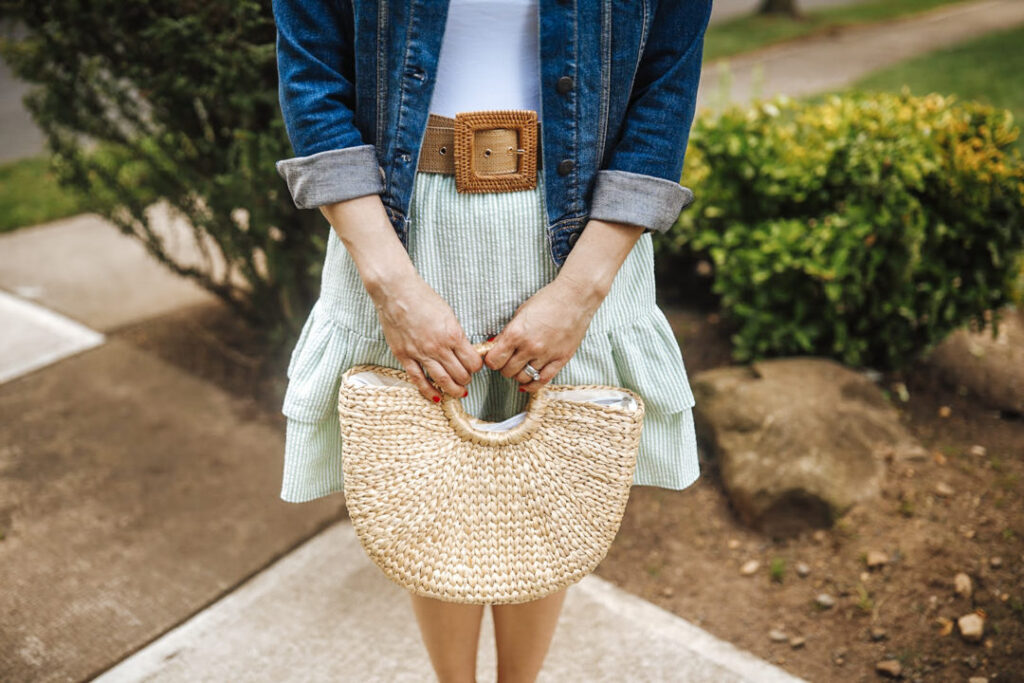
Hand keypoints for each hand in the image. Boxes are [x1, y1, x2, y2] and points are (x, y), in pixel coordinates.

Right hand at [319, 194, 481, 402]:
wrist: (396, 292)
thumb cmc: (423, 298)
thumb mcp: (448, 314)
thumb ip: (457, 334)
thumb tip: (466, 350)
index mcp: (452, 334)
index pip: (472, 362)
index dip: (477, 367)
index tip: (475, 367)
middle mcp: (438, 347)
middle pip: (460, 374)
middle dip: (467, 380)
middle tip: (467, 381)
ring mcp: (420, 353)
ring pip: (442, 381)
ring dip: (453, 390)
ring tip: (458, 392)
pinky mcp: (404, 356)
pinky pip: (418, 380)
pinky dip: (429, 391)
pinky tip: (436, 397)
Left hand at [483, 276, 605, 391]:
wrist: (575, 297)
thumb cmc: (547, 300)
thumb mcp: (521, 313)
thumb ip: (508, 332)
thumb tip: (494, 347)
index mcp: (516, 333)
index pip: (494, 360)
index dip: (492, 360)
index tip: (494, 357)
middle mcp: (530, 347)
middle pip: (507, 371)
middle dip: (504, 367)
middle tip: (508, 360)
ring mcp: (546, 355)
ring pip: (524, 378)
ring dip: (519, 374)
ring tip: (520, 366)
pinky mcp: (561, 359)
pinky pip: (543, 381)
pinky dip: (533, 384)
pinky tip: (529, 381)